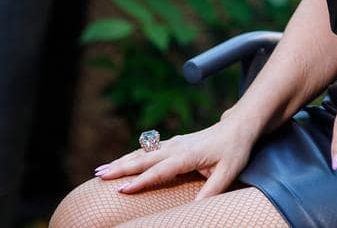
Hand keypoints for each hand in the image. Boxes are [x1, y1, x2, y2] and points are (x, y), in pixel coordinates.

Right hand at [92, 114, 259, 198]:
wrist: (236, 128)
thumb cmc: (233, 151)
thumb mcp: (228, 173)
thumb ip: (211, 190)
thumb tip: (194, 208)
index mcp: (187, 155)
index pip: (159, 171)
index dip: (141, 181)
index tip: (123, 189)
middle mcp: (176, 147)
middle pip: (143, 158)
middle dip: (120, 168)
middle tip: (100, 177)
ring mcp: (172, 143)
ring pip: (141, 152)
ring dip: (120, 161)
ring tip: (100, 171)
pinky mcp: (171, 143)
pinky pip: (146, 150)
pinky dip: (129, 156)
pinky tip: (117, 163)